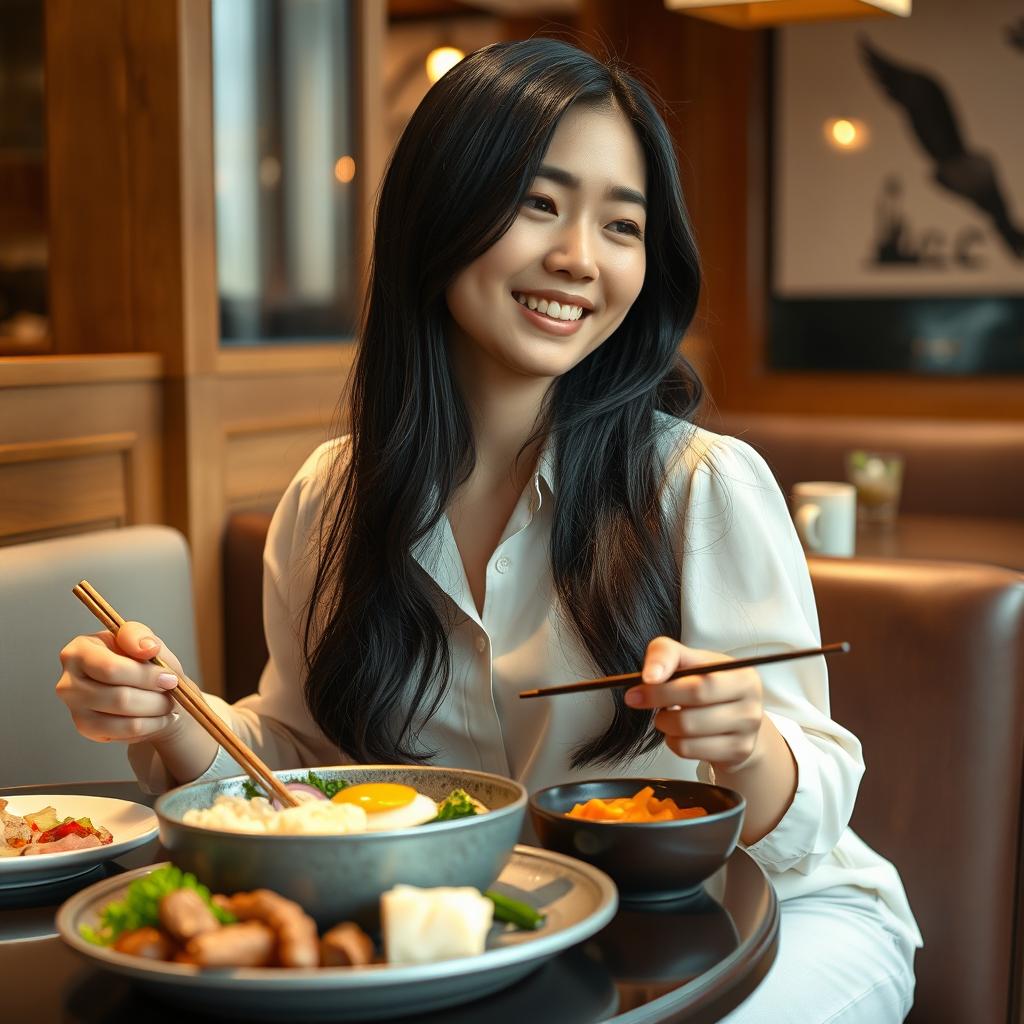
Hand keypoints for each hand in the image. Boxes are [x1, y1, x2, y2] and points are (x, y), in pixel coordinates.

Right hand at [57, 622, 183, 744]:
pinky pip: (126, 733)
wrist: (140, 685)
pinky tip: (159, 716)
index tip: (170, 677)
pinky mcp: (86, 728)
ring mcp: (75, 708)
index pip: (110, 669)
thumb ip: (139, 636)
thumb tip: (148, 648)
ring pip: (126, 719)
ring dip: (156, 712)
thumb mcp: (141, 638)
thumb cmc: (139, 659)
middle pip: (120, 698)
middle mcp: (68, 682)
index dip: (145, 675)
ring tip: (168, 703)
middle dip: (156, 697)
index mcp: (77, 652)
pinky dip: (151, 726)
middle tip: (172, 691)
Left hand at [625, 637, 764, 771]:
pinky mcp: (737, 752)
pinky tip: (679, 732)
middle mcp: (750, 703)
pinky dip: (673, 741)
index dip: (666, 685)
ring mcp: (746, 731)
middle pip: (692, 707)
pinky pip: (688, 750)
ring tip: (667, 714)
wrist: (738, 721)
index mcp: (741, 674)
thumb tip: (650, 677)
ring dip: (664, 722)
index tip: (642, 683)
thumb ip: (666, 655)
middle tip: (639, 698)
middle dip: (658, 701)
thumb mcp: (692, 660)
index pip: (699, 683)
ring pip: (686, 731)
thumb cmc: (710, 685)